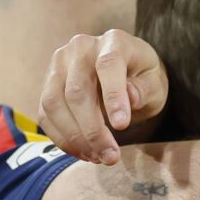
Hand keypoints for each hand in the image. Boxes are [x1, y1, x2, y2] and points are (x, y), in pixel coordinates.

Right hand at [38, 30, 168, 165]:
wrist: (125, 71)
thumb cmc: (142, 78)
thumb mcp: (154, 82)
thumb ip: (144, 89)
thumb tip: (131, 97)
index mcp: (113, 41)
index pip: (108, 65)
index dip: (113, 97)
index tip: (122, 127)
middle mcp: (80, 48)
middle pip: (77, 91)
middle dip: (93, 130)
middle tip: (111, 157)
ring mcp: (59, 65)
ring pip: (54, 104)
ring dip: (75, 138)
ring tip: (98, 158)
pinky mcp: (47, 84)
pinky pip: (46, 115)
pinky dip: (63, 139)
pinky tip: (84, 153)